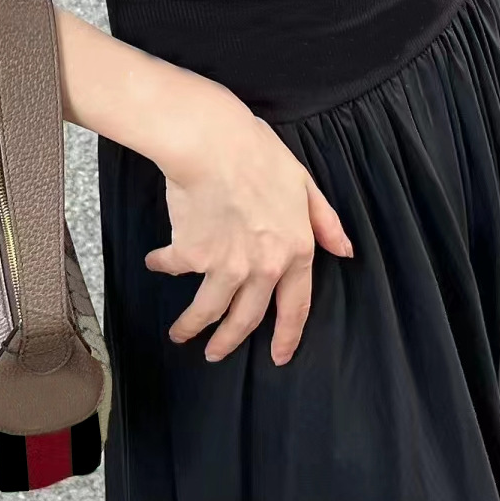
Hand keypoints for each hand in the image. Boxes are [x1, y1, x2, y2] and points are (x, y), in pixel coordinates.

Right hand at [144, 103, 352, 366]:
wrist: (213, 143)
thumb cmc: (260, 154)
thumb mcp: (304, 184)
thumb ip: (324, 221)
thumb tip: (344, 251)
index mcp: (295, 252)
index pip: (295, 307)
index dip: (287, 337)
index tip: (278, 357)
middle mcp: (263, 268)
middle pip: (246, 319)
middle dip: (228, 342)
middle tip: (215, 353)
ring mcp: (225, 266)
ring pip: (208, 310)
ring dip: (191, 326)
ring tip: (179, 333)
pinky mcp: (190, 255)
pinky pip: (174, 268)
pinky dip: (162, 266)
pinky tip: (155, 263)